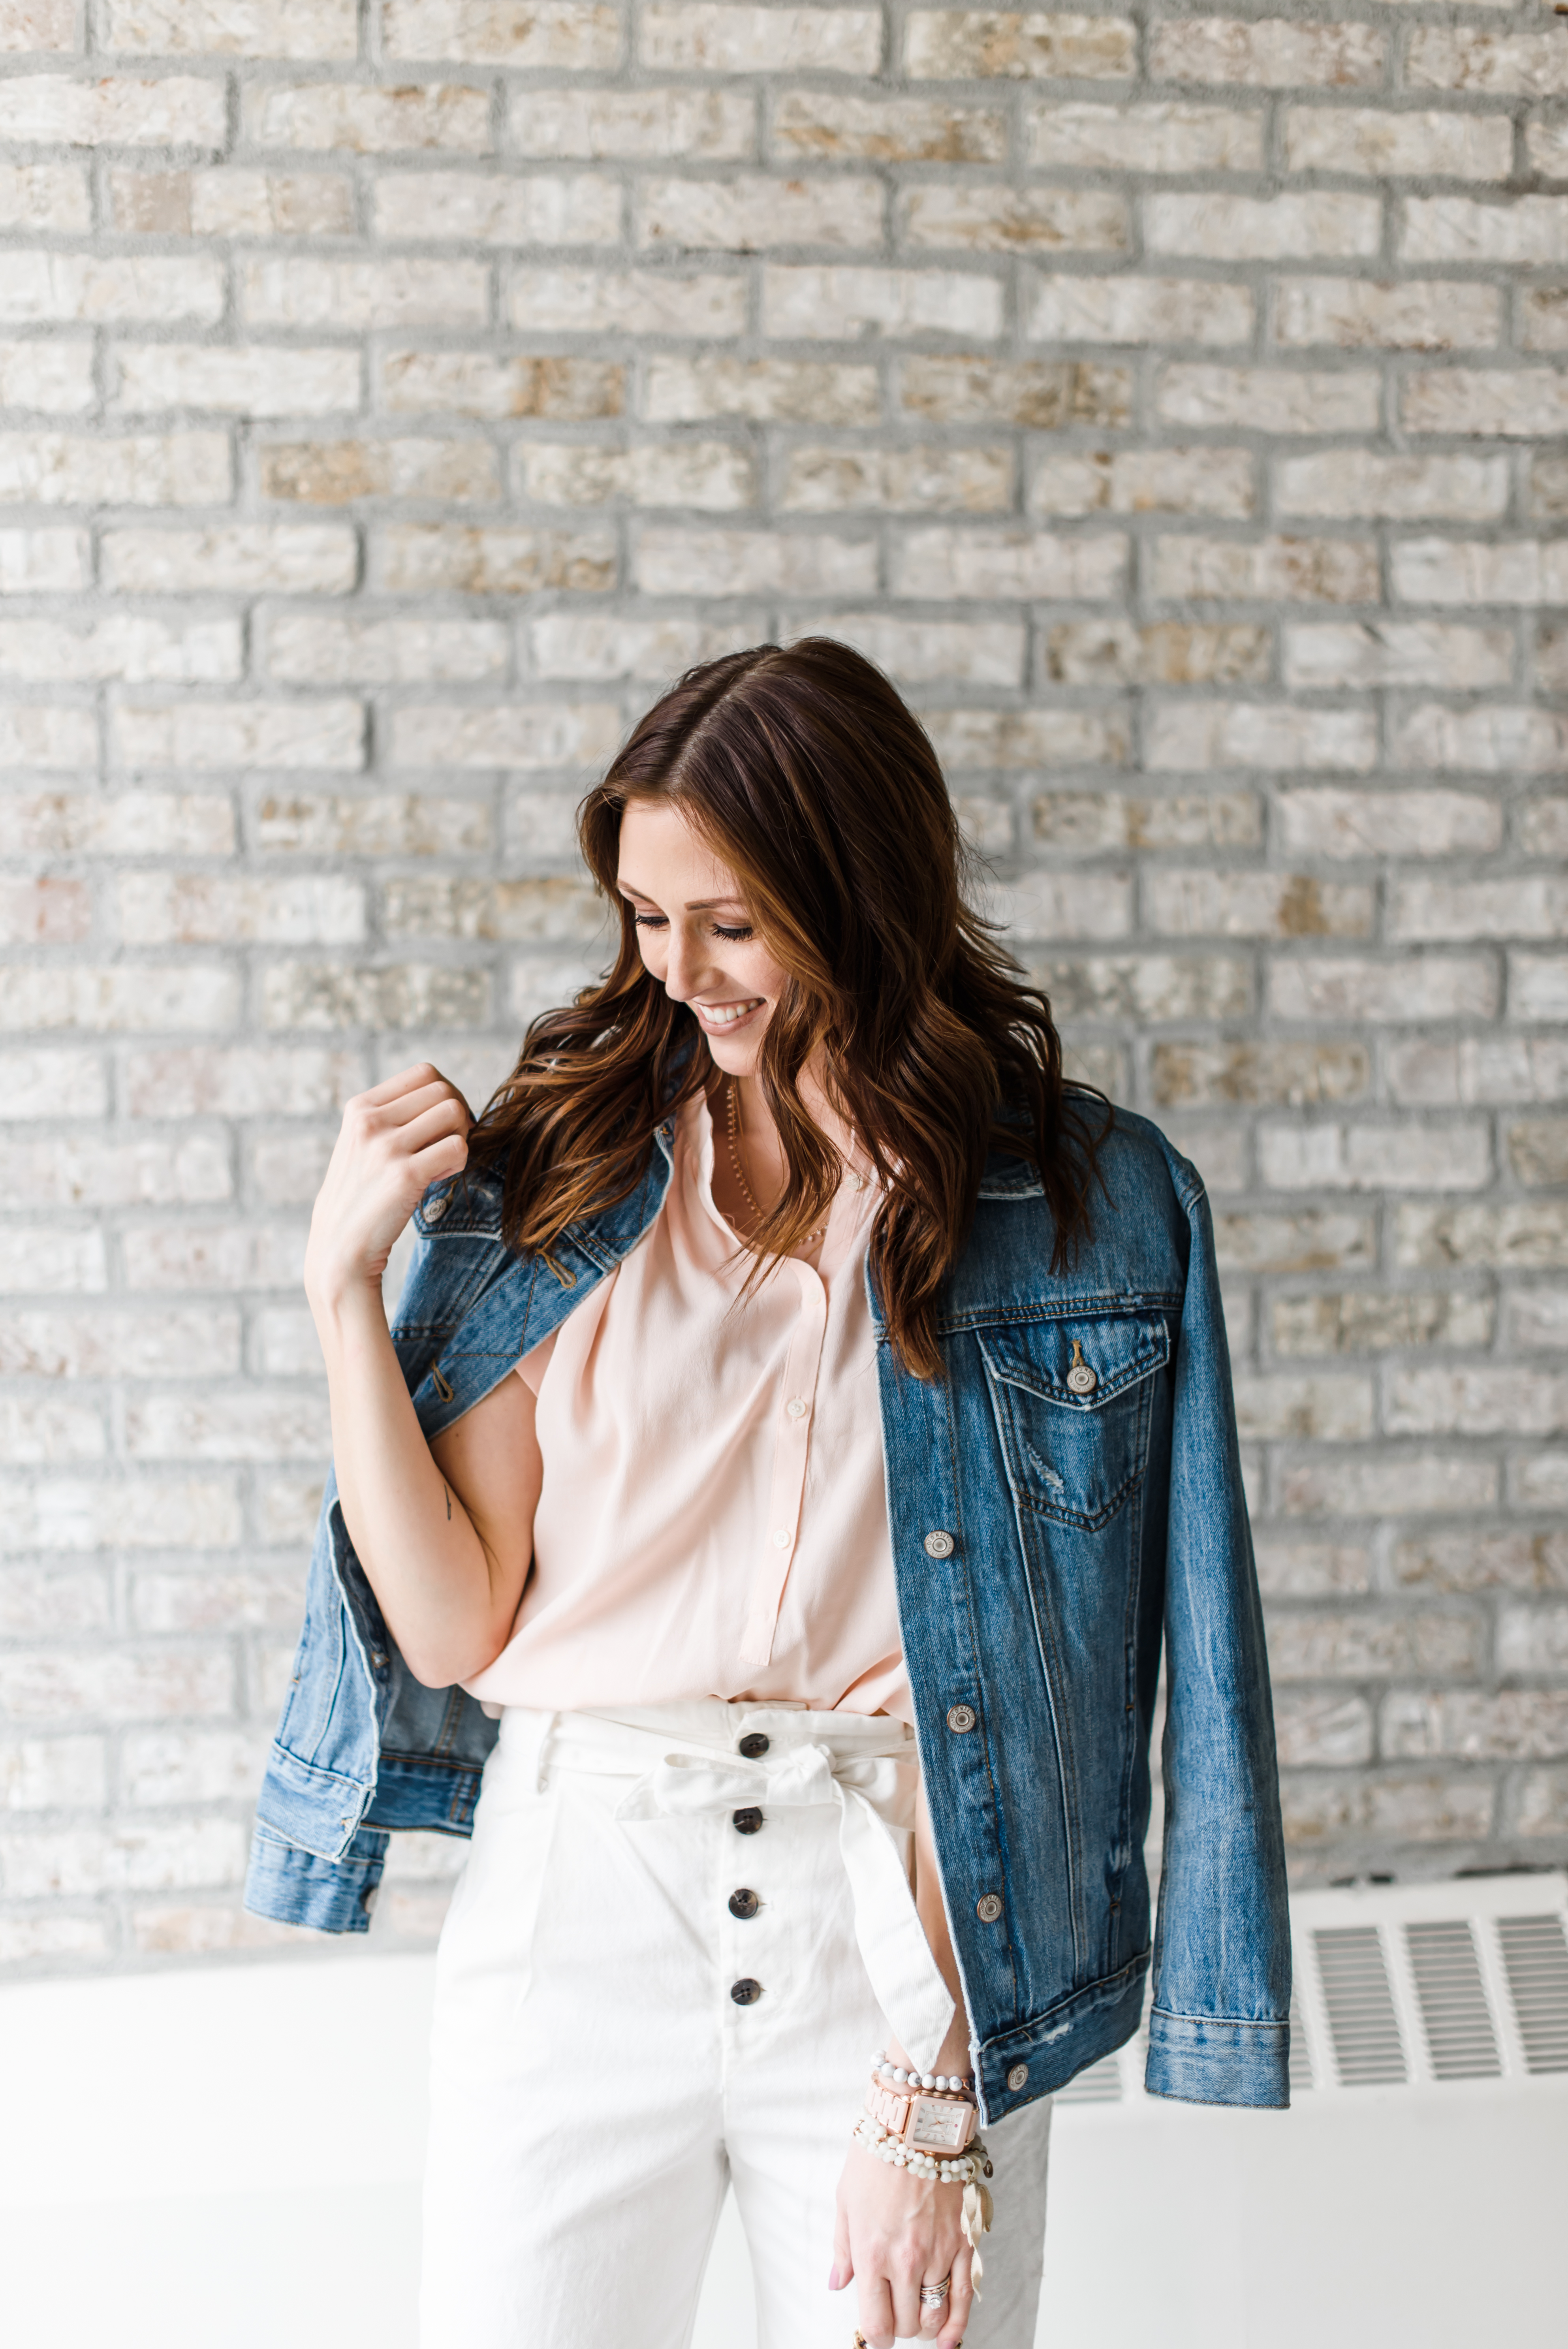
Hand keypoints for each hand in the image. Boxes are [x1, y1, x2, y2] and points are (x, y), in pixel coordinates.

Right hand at [304, 1063, 470, 1312]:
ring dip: (460, 1139)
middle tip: (447, 1148)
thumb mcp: (362, 1145)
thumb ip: (391, 1117)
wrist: (339, 1250)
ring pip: (455, 1113)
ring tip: (440, 1166)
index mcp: (360, 1108)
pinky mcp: (404, 1175)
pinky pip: (458, 1148)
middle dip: (458, 1118)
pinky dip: (459, 1164)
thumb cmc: (360, 1198)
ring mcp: (385, 1146)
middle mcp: (370, 1121)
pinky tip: (438, 1182)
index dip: (444, 1096)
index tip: (439, 1127)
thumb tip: (445, 1097)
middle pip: (444, 1090)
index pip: (424, 1073)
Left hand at [830, 2139, 971, 2348]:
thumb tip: (837, 2284)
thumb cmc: (875, 2157)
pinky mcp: (962, 2242)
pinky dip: (957, 2323)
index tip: (875, 2332)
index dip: (875, 2337)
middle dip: (899, 2327)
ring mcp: (938, 2253)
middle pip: (906, 2324)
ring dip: (925, 2325)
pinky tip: (948, 2337)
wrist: (914, 2123)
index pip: (876, 2324)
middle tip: (894, 2312)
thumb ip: (843, 2250)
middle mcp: (906, 2261)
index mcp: (872, 2254)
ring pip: (934, 2316)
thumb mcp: (845, 2202)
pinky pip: (963, 2296)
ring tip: (918, 2318)